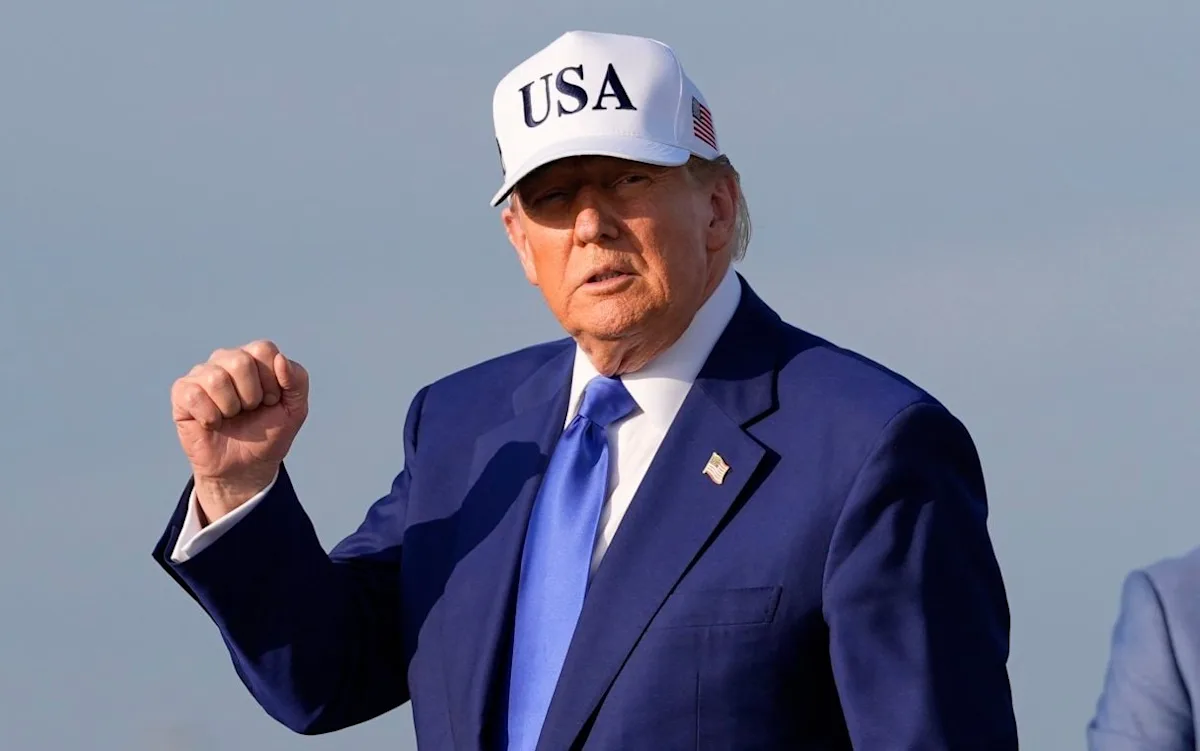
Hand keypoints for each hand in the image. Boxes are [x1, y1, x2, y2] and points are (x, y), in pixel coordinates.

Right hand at [171, 340, 308, 520]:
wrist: (246, 467)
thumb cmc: (269, 433)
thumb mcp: (295, 408)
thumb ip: (297, 380)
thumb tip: (280, 359)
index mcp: (254, 358)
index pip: (263, 349)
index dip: (272, 380)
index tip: (271, 401)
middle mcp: (225, 360)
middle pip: (240, 361)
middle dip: (252, 395)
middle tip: (250, 410)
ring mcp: (201, 375)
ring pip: (217, 378)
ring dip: (231, 407)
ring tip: (231, 416)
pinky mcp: (182, 393)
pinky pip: (193, 395)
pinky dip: (209, 416)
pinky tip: (213, 423)